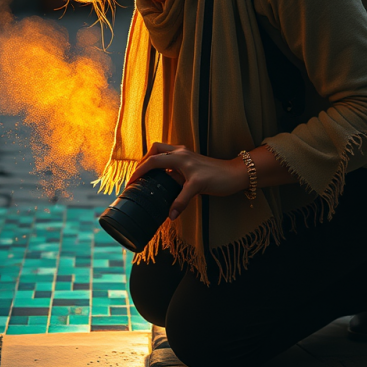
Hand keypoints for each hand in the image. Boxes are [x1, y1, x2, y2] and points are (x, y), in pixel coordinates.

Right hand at [127, 142, 248, 220]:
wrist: (236, 174)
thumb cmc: (219, 178)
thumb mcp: (197, 189)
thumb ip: (181, 201)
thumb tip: (169, 216)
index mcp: (179, 157)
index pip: (152, 161)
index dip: (139, 172)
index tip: (130, 183)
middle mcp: (180, 153)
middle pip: (154, 151)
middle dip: (143, 162)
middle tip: (137, 177)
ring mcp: (185, 155)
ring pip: (162, 153)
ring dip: (152, 162)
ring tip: (146, 177)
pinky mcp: (190, 161)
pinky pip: (170, 160)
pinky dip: (163, 166)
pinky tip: (163, 180)